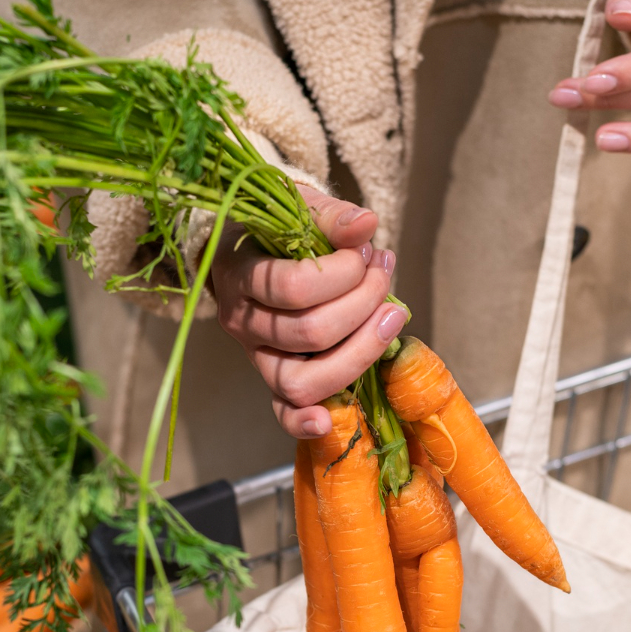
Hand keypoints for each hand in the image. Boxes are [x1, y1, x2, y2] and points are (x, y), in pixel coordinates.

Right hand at [212, 186, 406, 438]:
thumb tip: (366, 225)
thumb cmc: (276, 228)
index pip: (294, 288)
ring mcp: (257, 356)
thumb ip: (330, 216)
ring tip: (391, 314)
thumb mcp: (299, 208)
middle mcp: (242, 323)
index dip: (342, 274)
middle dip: (363, 303)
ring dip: (360, 351)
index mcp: (239, 276)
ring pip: (302, 381)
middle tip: (384, 272)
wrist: (251, 248)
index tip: (367, 251)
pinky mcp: (274, 379)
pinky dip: (303, 423)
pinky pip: (282, 412)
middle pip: (308, 333)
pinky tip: (328, 422)